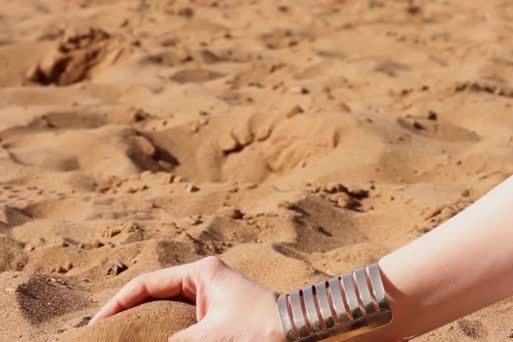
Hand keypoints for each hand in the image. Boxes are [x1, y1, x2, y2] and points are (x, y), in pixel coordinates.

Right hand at [89, 256, 285, 341]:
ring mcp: (215, 297)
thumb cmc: (259, 329)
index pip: (145, 284)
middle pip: (156, 296)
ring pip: (170, 311)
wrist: (302, 331)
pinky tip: (155, 339)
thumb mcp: (208, 338)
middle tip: (105, 335)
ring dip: (149, 325)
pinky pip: (186, 322)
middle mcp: (206, 280)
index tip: (95, 327)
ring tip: (125, 338)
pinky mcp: (223, 315)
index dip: (116, 305)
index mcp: (201, 272)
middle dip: (131, 315)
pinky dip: (169, 332)